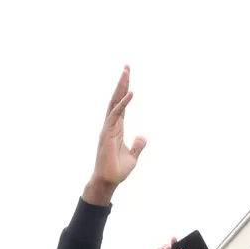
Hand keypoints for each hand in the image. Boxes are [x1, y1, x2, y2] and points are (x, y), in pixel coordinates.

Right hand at [82, 66, 147, 205]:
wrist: (108, 182)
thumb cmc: (117, 171)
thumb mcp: (132, 157)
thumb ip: (138, 146)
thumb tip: (142, 136)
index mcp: (116, 128)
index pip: (121, 105)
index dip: (124, 90)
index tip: (127, 76)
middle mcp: (110, 125)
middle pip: (116, 99)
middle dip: (121, 83)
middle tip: (127, 67)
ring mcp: (107, 128)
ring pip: (114, 103)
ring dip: (121, 87)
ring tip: (126, 72)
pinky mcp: (107, 133)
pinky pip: (115, 115)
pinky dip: (122, 104)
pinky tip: (130, 93)